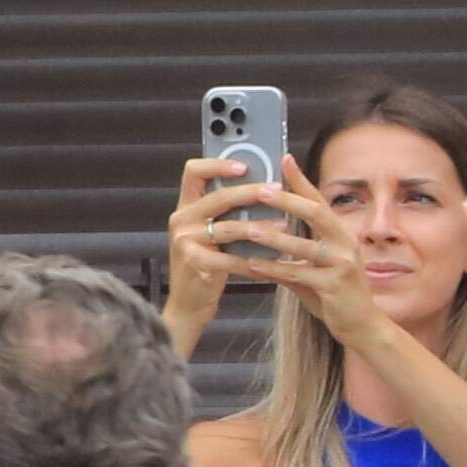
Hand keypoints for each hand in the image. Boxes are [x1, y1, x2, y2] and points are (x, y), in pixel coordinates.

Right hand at [164, 153, 261, 329]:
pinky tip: (273, 262)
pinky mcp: (193, 262)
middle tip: (277, 190)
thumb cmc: (207, 265)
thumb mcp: (212, 233)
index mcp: (187, 207)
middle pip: (218, 196)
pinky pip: (230, 258)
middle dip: (251, 191)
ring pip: (228, 227)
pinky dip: (254, 261)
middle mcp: (182, 219)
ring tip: (285, 226)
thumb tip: (266, 189)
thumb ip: (228, 212)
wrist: (189, 302)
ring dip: (260, 226)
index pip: (194, 171)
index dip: (218, 164)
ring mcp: (185, 241)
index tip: (245, 165)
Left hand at [204, 154, 381, 339]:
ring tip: (248, 228)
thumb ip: (292, 248)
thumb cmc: (331, 291)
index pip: (319, 200)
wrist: (360, 324)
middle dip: (286, 200)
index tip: (283, 158)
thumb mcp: (313, 264)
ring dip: (274, 236)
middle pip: (315, 213)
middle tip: (259, 190)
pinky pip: (299, 274)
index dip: (301, 180)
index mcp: (339, 233)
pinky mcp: (335, 285)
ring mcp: (342, 264)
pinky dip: (275, 268)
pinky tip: (253, 264)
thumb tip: (258, 228)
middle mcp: (345, 243)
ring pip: (305, 245)